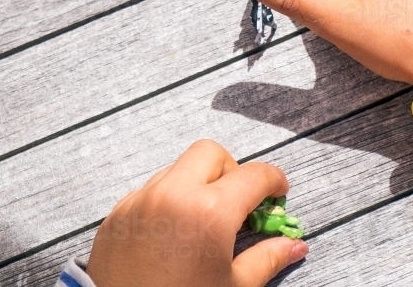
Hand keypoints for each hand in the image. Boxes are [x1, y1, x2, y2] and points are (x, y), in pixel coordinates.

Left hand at [86, 140, 307, 286]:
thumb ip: (267, 259)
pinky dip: (168, 200)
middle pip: (211, 154)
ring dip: (197, 184)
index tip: (278, 193)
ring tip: (203, 222)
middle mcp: (173, 195)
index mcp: (209, 212)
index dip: (274, 181)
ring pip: (177, 169)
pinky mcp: (117, 216)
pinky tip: (174, 234)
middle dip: (231, 171)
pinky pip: (150, 191)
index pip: (254, 175)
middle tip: (238, 204)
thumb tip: (295, 246)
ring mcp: (140, 202)